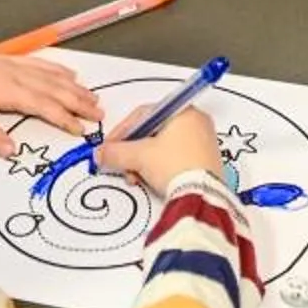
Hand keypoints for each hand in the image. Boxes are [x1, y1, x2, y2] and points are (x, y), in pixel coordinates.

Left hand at [0, 51, 98, 158]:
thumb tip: (13, 151)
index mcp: (8, 91)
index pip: (44, 106)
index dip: (64, 117)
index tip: (81, 129)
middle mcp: (16, 75)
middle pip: (55, 89)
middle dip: (79, 102)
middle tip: (100, 114)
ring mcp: (14, 66)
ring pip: (52, 76)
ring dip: (74, 87)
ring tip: (94, 97)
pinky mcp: (9, 61)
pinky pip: (41, 63)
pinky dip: (59, 69)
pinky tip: (71, 73)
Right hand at [97, 103, 221, 195]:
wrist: (203, 196)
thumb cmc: (176, 166)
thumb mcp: (139, 156)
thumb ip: (116, 152)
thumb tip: (102, 153)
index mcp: (184, 111)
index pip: (144, 114)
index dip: (122, 131)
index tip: (110, 146)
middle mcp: (197, 122)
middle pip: (153, 132)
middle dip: (133, 151)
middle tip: (123, 164)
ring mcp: (204, 142)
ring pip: (163, 147)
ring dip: (144, 162)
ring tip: (137, 177)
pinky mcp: (206, 162)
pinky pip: (176, 158)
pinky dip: (160, 167)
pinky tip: (153, 181)